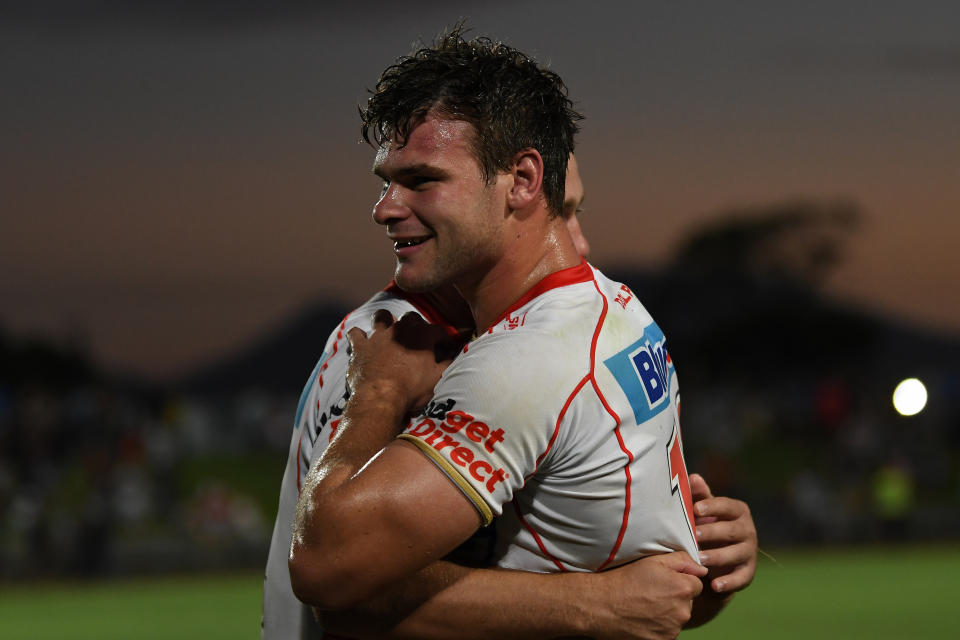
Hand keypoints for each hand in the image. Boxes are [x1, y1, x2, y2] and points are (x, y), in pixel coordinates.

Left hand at [346, 310, 456, 415]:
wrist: (380, 397)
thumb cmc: (412, 389)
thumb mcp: (438, 378)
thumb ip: (447, 363)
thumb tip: (452, 356)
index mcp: (422, 335)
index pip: (439, 331)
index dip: (445, 339)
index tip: (447, 347)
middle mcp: (400, 329)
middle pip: (411, 317)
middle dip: (417, 325)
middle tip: (419, 339)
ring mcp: (378, 336)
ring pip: (381, 316)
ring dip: (386, 321)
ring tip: (389, 330)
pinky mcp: (360, 346)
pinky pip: (355, 333)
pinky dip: (359, 336)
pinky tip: (362, 341)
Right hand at [590, 551, 705, 639]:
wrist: (602, 605)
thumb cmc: (626, 580)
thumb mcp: (653, 561)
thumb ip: (682, 561)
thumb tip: (702, 569)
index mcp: (683, 588)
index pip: (696, 584)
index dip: (679, 580)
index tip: (662, 581)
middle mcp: (683, 611)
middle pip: (688, 602)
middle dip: (675, 597)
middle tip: (651, 592)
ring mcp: (673, 629)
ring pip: (677, 618)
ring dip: (667, 613)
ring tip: (645, 605)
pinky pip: (667, 632)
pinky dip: (659, 626)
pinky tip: (643, 618)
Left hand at [690, 473, 756, 594]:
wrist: (715, 557)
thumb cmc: (707, 525)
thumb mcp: (703, 510)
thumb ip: (699, 495)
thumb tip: (693, 477)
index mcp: (737, 511)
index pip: (727, 506)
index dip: (712, 507)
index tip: (696, 509)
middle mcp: (748, 530)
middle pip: (732, 530)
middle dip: (713, 532)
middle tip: (694, 536)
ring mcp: (749, 551)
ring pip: (736, 554)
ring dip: (717, 557)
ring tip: (699, 559)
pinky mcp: (748, 572)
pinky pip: (741, 578)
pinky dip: (729, 583)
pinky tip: (715, 585)